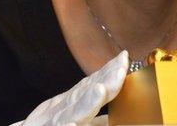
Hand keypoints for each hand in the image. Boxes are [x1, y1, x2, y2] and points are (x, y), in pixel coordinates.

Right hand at [10, 51, 128, 125]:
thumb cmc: (53, 124)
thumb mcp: (78, 118)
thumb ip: (97, 119)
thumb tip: (117, 116)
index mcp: (76, 102)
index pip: (95, 82)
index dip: (110, 70)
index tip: (124, 57)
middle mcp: (67, 108)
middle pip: (88, 91)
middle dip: (105, 79)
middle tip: (121, 67)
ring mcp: (58, 120)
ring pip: (75, 111)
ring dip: (88, 100)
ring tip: (101, 90)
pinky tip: (73, 125)